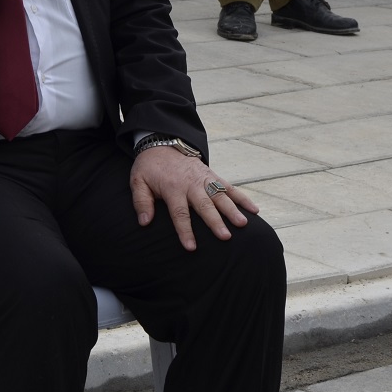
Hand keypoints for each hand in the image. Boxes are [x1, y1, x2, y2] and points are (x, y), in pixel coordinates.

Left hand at [130, 146, 256, 251]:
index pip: (179, 213)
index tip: (191, 247)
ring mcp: (204, 178)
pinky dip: (242, 198)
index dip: (185, 231)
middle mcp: (191, 183)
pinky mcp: (212, 175)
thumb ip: (141, 201)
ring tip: (243, 224)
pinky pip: (229, 187)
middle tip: (225, 237)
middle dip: (215, 221)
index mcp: (172, 187)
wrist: (162, 143)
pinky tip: (254, 210)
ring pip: (220, 195)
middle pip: (204, 205)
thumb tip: (144, 222)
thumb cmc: (150, 167)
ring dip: (232, 210)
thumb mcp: (137, 181)